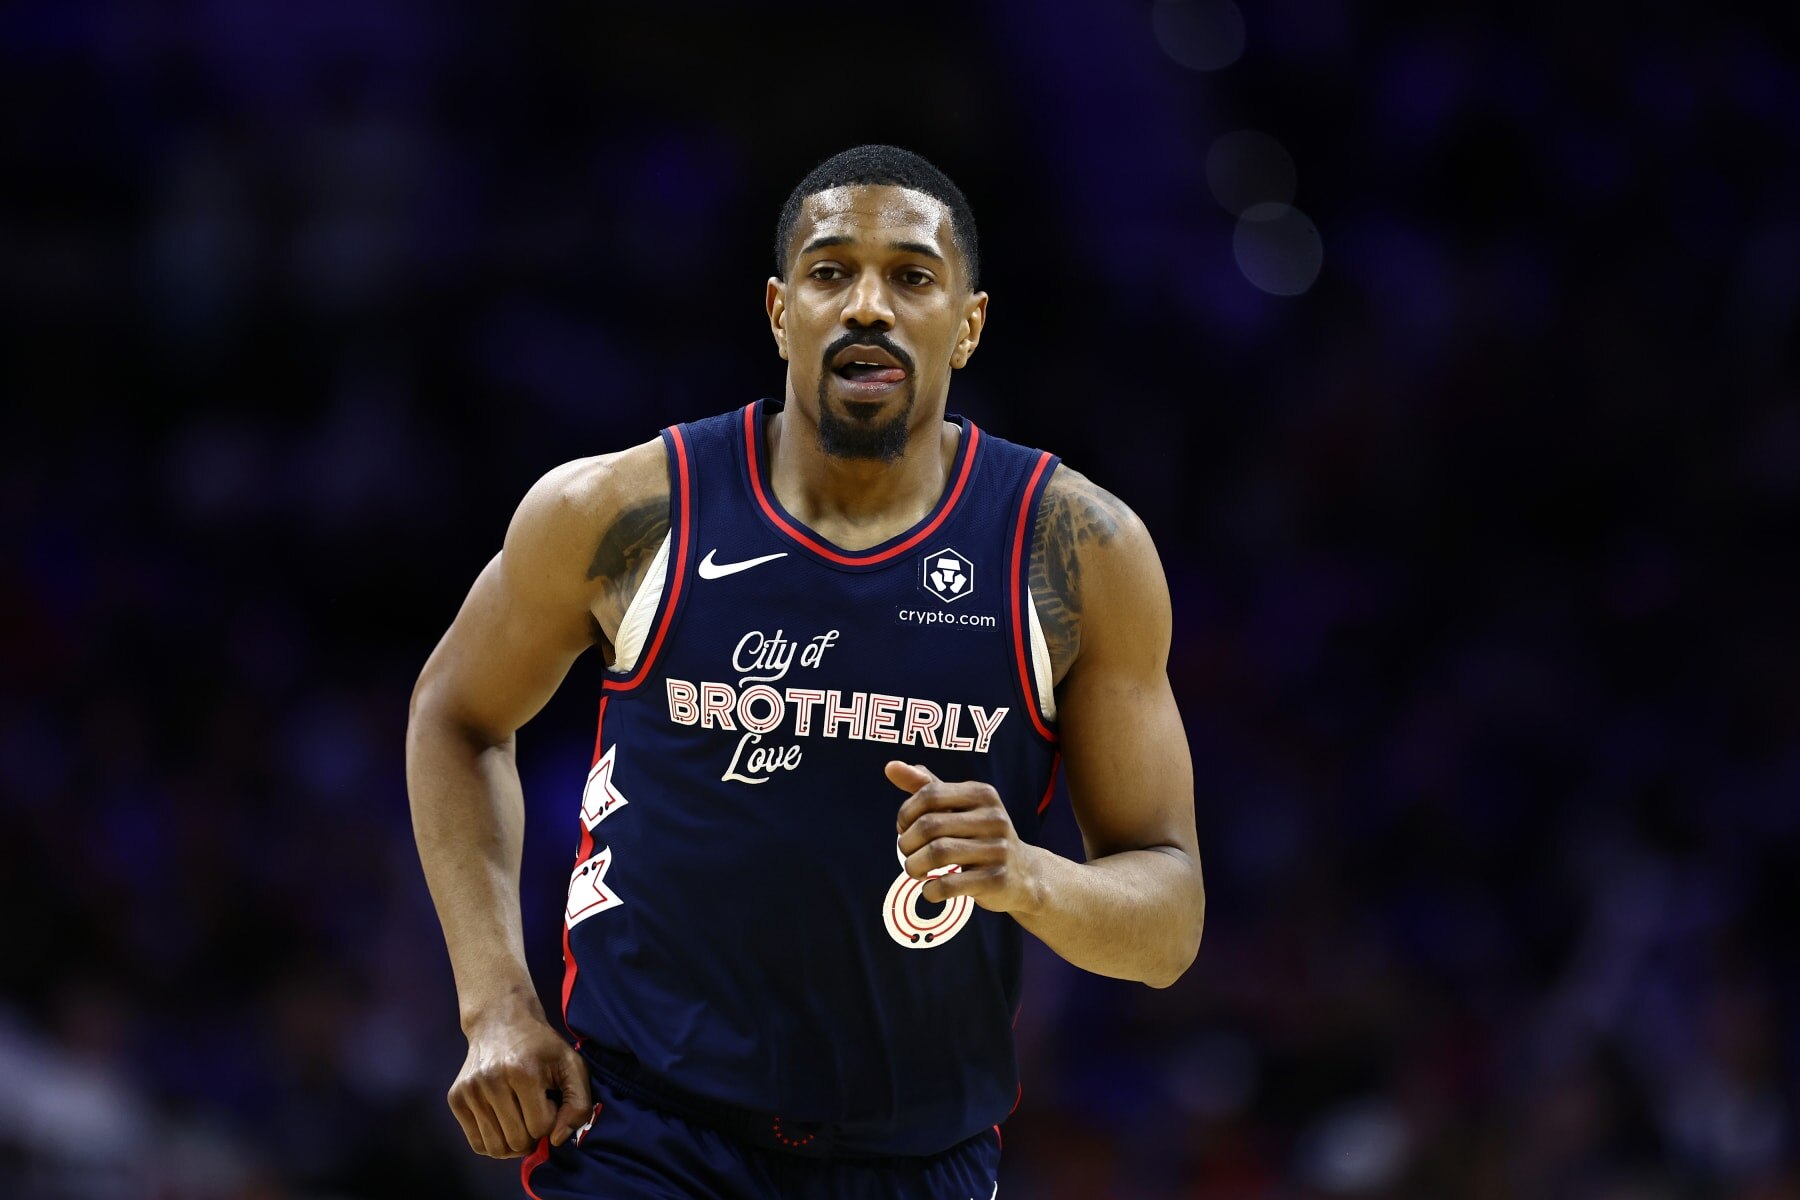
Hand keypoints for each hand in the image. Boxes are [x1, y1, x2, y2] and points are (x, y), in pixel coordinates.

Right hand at [448, 1002, 592, 1157]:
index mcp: (523, 1072)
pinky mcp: (455, 1098)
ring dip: (513, 1143)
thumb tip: (557, 1140)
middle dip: (533, 1135)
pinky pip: (477, 1144)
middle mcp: (491, 1081)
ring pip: (495, 1148)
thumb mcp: (572, 1066)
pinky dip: (494, 1142)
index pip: (540, 1127)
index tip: (550, 1101)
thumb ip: (579, 1104)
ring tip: (520, 1120)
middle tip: (535, 1113)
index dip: (551, 1119)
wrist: (500, 1021)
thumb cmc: (541, 1047)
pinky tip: (503, 1122)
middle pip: (517, 1141)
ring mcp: (470, 1090)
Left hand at [889, 761, 1044, 913]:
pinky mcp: (997, 880)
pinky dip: (930, 890)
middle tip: (907, 853)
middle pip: (929, 826)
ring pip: (937, 853)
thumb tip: (890, 766)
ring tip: (915, 870)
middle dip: (907, 842)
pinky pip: (949, 885)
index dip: (906, 812)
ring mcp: (998, 850)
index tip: (903, 828)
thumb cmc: (981, 835)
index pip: (930, 794)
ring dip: (914, 866)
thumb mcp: (958, 807)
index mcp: (983, 794)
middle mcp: (994, 818)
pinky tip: (930, 890)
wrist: (1025, 875)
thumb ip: (926, 787)